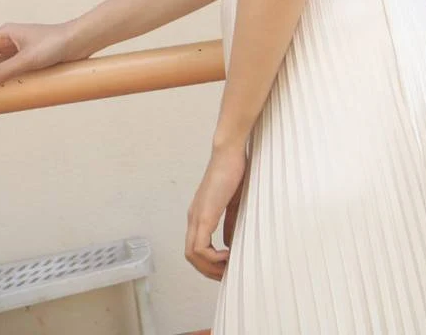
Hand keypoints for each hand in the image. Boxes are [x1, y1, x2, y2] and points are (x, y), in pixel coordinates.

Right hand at [0, 22, 82, 90]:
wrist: (79, 41)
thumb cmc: (55, 42)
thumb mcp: (27, 59)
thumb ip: (4, 71)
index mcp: (6, 34)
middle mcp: (10, 40)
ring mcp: (19, 50)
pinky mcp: (29, 59)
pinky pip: (11, 70)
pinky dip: (4, 78)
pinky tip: (1, 89)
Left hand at [185, 143, 247, 280]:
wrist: (229, 152)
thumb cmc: (234, 171)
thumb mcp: (233, 202)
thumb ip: (230, 222)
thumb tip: (229, 242)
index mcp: (200, 214)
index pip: (196, 248)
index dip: (209, 262)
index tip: (227, 266)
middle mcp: (194, 217)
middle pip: (191, 256)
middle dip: (208, 270)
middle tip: (227, 274)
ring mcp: (197, 216)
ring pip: (192, 255)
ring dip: (210, 267)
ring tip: (229, 267)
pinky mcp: (204, 214)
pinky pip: (199, 247)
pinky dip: (212, 257)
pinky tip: (228, 254)